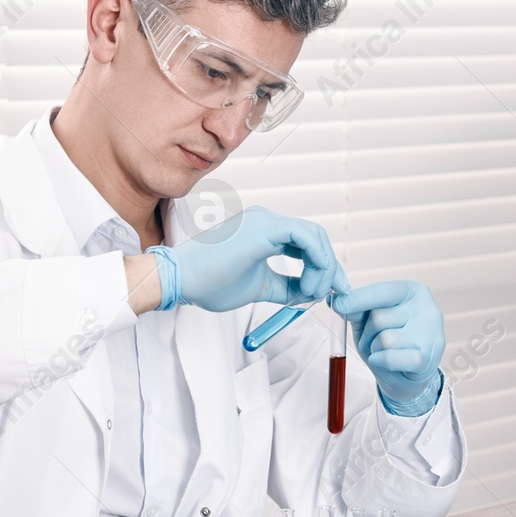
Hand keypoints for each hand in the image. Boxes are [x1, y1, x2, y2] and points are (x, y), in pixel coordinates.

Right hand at [164, 206, 347, 312]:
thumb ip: (284, 287)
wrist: (181, 279)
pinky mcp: (265, 228)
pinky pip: (307, 238)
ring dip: (324, 269)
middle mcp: (268, 221)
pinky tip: (309, 284)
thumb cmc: (210, 282)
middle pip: (316, 239)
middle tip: (335, 295)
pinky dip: (317, 261)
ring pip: (315, 237)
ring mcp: (266, 221)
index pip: (307, 244)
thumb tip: (308, 294)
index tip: (333, 292)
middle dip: (331, 269)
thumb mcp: (259, 287)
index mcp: (265, 232)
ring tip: (312, 294)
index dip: (324, 268)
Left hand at [331, 281, 445, 415]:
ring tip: (383, 352)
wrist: (406, 378)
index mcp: (413, 292)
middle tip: (374, 341)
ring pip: (384, 339)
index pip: (383, 291)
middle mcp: (427, 309)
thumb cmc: (388, 344)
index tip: (338, 304)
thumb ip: (357, 309)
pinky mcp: (427, 359)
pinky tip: (382, 361)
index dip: (359, 298)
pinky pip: (391, 357)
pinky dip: (381, 361)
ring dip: (374, 349)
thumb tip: (338, 301)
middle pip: (379, 317)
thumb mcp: (369, 321)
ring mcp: (431, 335)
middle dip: (368, 333)